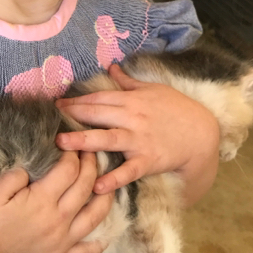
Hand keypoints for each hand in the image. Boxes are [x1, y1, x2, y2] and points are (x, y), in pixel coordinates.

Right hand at [0, 150, 113, 252]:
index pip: (68, 170)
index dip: (73, 154)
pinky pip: (87, 250)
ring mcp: (63, 241)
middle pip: (86, 186)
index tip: (71, 144)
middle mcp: (59, 220)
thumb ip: (14, 177)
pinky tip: (103, 235)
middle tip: (91, 153)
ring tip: (107, 183)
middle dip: (91, 165)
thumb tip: (32, 169)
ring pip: (96, 215)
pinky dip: (99, 242)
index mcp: (42, 201)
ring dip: (106, 196)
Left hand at [55, 64, 219, 198]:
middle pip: (97, 115)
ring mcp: (139, 139)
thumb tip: (111, 67)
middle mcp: (132, 118)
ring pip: (107, 139)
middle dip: (72, 116)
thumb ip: (128, 82)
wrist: (202, 133)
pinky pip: (128, 170)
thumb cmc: (177, 109)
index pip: (98, 99)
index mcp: (132, 100)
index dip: (75, 100)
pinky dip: (114, 178)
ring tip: (62, 144)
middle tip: (49, 120)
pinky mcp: (149, 160)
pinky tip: (97, 185)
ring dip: (83, 141)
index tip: (56, 103)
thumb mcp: (154, 90)